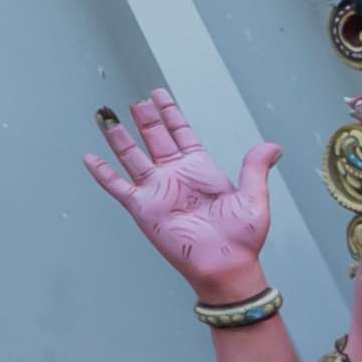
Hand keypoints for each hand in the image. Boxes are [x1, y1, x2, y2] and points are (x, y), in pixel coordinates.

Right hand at [83, 94, 283, 299]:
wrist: (225, 266)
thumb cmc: (242, 239)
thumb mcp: (253, 198)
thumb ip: (255, 168)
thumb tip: (272, 146)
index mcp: (200, 169)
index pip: (180, 133)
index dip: (170, 113)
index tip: (158, 94)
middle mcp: (175, 176)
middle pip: (154, 138)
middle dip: (146, 118)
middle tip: (137, 102)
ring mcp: (156, 190)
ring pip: (132, 156)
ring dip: (120, 137)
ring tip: (107, 117)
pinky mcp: (143, 208)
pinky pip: (117, 186)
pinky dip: (102, 173)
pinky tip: (89, 158)